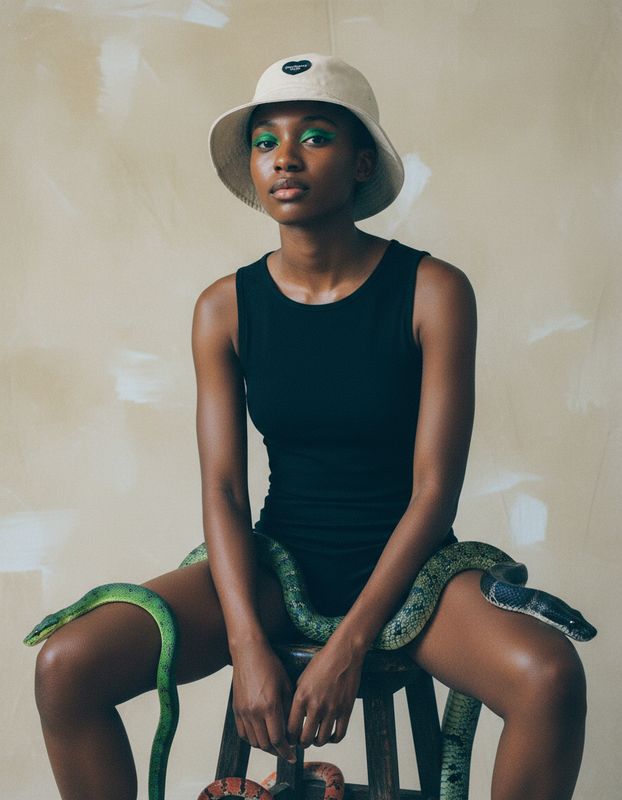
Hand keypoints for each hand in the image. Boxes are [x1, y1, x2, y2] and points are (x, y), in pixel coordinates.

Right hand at [231, 641, 296, 762]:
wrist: (248, 652)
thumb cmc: (270, 665)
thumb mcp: (286, 684)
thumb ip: (289, 709)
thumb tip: (293, 729)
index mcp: (270, 706)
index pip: (278, 739)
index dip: (286, 751)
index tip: (293, 756)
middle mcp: (254, 712)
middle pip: (265, 744)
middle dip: (277, 751)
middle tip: (286, 750)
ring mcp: (243, 711)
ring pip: (254, 741)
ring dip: (265, 746)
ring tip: (275, 744)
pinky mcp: (236, 709)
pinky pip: (243, 733)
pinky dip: (252, 739)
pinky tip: (261, 736)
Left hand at [287, 640, 363, 747]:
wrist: (344, 653)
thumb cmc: (322, 663)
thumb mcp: (302, 678)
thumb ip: (297, 699)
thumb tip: (293, 719)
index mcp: (301, 697)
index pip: (290, 729)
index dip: (289, 738)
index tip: (290, 739)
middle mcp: (316, 706)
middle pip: (305, 739)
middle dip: (301, 743)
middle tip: (302, 741)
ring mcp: (332, 709)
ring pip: (321, 740)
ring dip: (316, 742)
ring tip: (315, 738)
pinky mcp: (346, 710)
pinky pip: (339, 735)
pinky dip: (332, 740)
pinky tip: (329, 735)